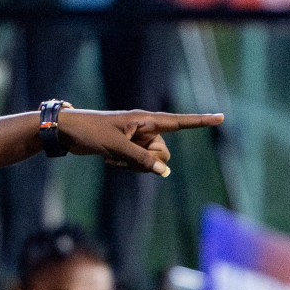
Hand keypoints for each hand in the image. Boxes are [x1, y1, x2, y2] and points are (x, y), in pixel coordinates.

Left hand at [57, 108, 223, 176]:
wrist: (67, 132)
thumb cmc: (91, 132)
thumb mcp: (117, 147)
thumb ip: (141, 159)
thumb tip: (165, 172)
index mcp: (146, 120)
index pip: (179, 121)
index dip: (201, 121)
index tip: (222, 117)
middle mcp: (145, 128)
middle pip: (163, 152)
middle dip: (148, 161)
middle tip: (123, 155)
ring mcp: (137, 139)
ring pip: (151, 161)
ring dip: (134, 165)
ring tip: (113, 157)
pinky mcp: (128, 148)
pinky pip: (138, 163)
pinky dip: (126, 165)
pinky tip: (109, 160)